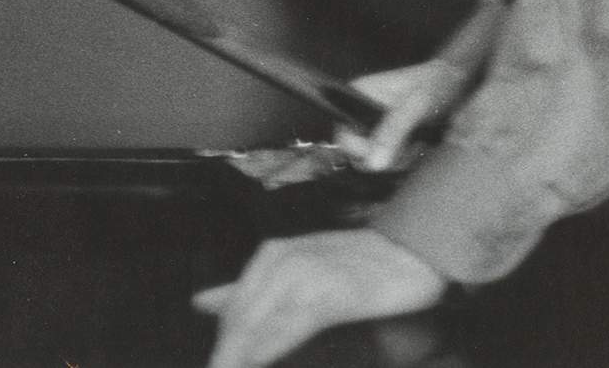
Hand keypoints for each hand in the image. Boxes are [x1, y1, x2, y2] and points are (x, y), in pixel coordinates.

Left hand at [192, 228, 447, 367]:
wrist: (409, 252)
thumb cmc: (354, 264)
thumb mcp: (295, 269)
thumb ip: (247, 288)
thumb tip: (200, 303)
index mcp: (268, 256)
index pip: (230, 313)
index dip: (222, 351)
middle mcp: (279, 261)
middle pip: (239, 323)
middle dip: (227, 357)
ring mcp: (302, 274)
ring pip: (258, 326)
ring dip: (239, 356)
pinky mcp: (327, 292)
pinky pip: (290, 326)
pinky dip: (271, 346)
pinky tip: (255, 360)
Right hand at [336, 60, 470, 170]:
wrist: (456, 84)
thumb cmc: (435, 86)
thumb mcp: (415, 107)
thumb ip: (393, 132)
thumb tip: (373, 165)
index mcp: (357, 96)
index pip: (343, 136)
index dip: (359, 150)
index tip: (383, 154)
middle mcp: (360, 112)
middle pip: (357, 154)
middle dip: (384, 156)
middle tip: (408, 146)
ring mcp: (375, 127)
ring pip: (374, 161)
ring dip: (398, 159)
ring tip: (418, 143)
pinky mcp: (388, 139)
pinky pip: (388, 161)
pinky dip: (404, 160)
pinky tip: (418, 147)